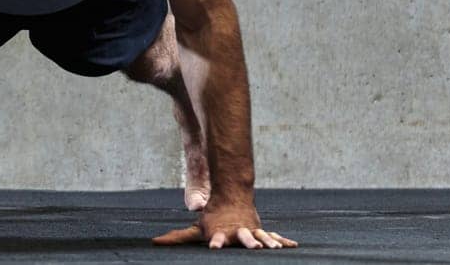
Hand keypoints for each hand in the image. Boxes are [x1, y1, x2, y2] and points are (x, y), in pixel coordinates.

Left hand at [152, 200, 296, 249]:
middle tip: (254, 248)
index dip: (216, 243)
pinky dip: (284, 241)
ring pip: (262, 237)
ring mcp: (251, 232)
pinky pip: (275, 237)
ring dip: (268, 242)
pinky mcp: (262, 232)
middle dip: (249, 243)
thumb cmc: (212, 220)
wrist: (231, 201)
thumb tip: (155, 242)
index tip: (214, 248)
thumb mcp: (196, 229)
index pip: (217, 239)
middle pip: (243, 238)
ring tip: (273, 248)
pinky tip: (294, 246)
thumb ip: (177, 237)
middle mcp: (237, 233)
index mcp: (222, 234)